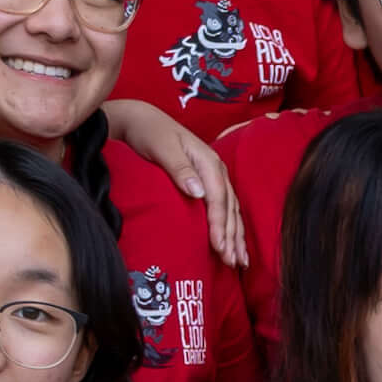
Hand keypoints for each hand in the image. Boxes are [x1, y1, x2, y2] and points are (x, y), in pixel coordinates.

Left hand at [110, 98, 242, 269]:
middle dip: (232, 236)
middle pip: (229, 207)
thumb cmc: (149, 133)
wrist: (142, 120)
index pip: (218, 198)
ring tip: (239, 261)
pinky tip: (234, 243)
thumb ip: (180, 169)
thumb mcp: (162, 148)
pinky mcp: (209, 182)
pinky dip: (231, 227)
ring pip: (232, 210)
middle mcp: (217, 170)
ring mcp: (215, 176)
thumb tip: (199, 192)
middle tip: (231, 261)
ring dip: (236, 236)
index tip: (219, 247)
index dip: (219, 224)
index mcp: (208, 161)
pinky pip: (226, 208)